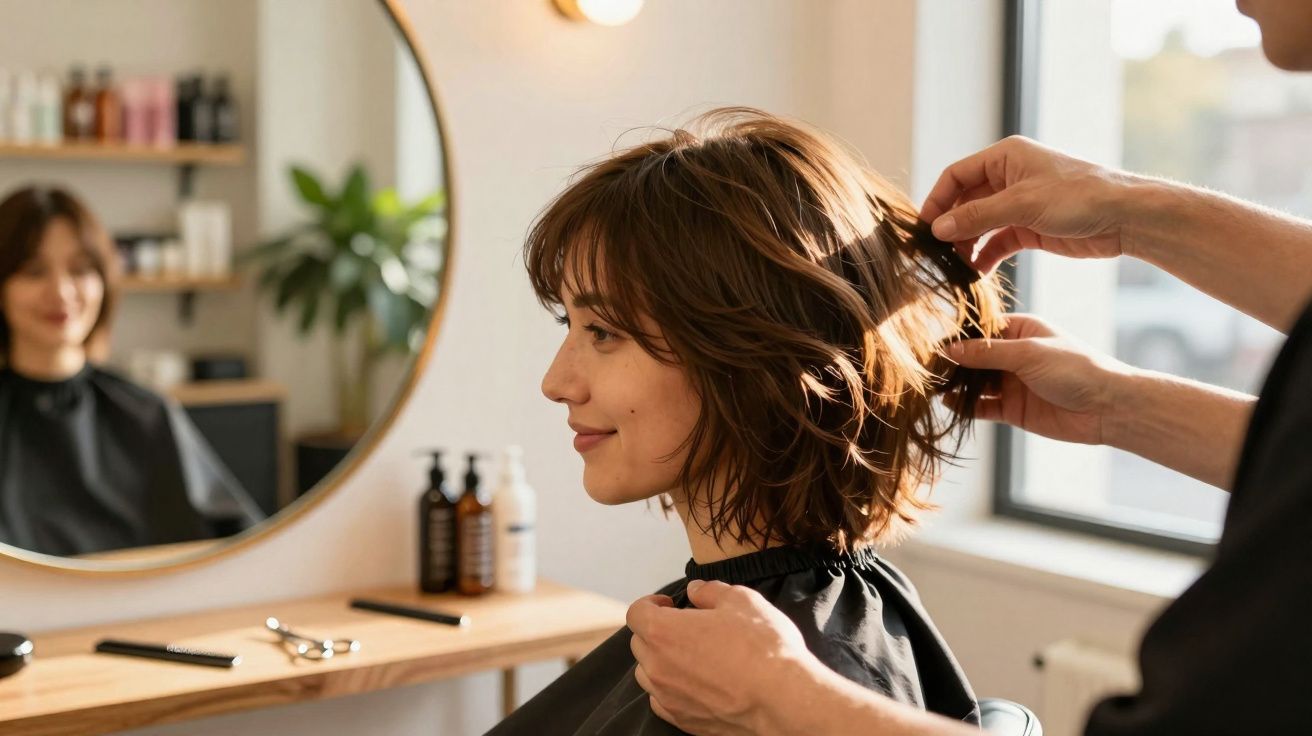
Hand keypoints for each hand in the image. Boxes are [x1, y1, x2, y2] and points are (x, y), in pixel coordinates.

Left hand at [627, 580, 817, 735]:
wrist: (782, 699)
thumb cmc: (762, 647)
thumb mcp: (741, 600)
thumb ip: (710, 592)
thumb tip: (696, 591)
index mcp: (663, 631)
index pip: (636, 613)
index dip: (651, 603)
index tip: (669, 604)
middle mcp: (657, 666)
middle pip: (640, 643)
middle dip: (657, 631)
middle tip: (685, 627)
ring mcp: (668, 697)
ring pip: (647, 674)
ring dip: (661, 661)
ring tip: (691, 656)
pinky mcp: (683, 720)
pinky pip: (661, 701)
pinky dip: (671, 689)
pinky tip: (695, 683)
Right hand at [921, 136, 1138, 273]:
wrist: (1123, 218)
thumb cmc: (1078, 197)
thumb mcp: (1022, 204)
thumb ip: (977, 216)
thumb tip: (938, 228)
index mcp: (1005, 157)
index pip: (957, 175)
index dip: (937, 199)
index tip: (924, 227)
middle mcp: (1008, 178)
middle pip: (965, 202)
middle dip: (951, 226)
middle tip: (937, 252)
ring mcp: (1018, 204)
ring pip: (979, 224)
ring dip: (966, 244)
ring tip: (956, 265)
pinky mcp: (1029, 228)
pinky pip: (996, 242)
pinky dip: (985, 256)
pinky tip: (977, 272)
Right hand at [946, 314, 1133, 445]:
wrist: (1107, 408)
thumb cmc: (1076, 369)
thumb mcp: (1027, 354)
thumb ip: (986, 353)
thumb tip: (949, 350)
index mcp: (1020, 330)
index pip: (980, 330)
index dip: (957, 336)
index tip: (931, 342)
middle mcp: (1013, 355)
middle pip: (974, 357)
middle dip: (952, 362)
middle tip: (925, 366)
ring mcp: (1012, 383)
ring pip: (975, 382)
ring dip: (956, 385)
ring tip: (931, 385)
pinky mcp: (1012, 409)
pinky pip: (982, 406)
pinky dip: (964, 406)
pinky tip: (948, 403)